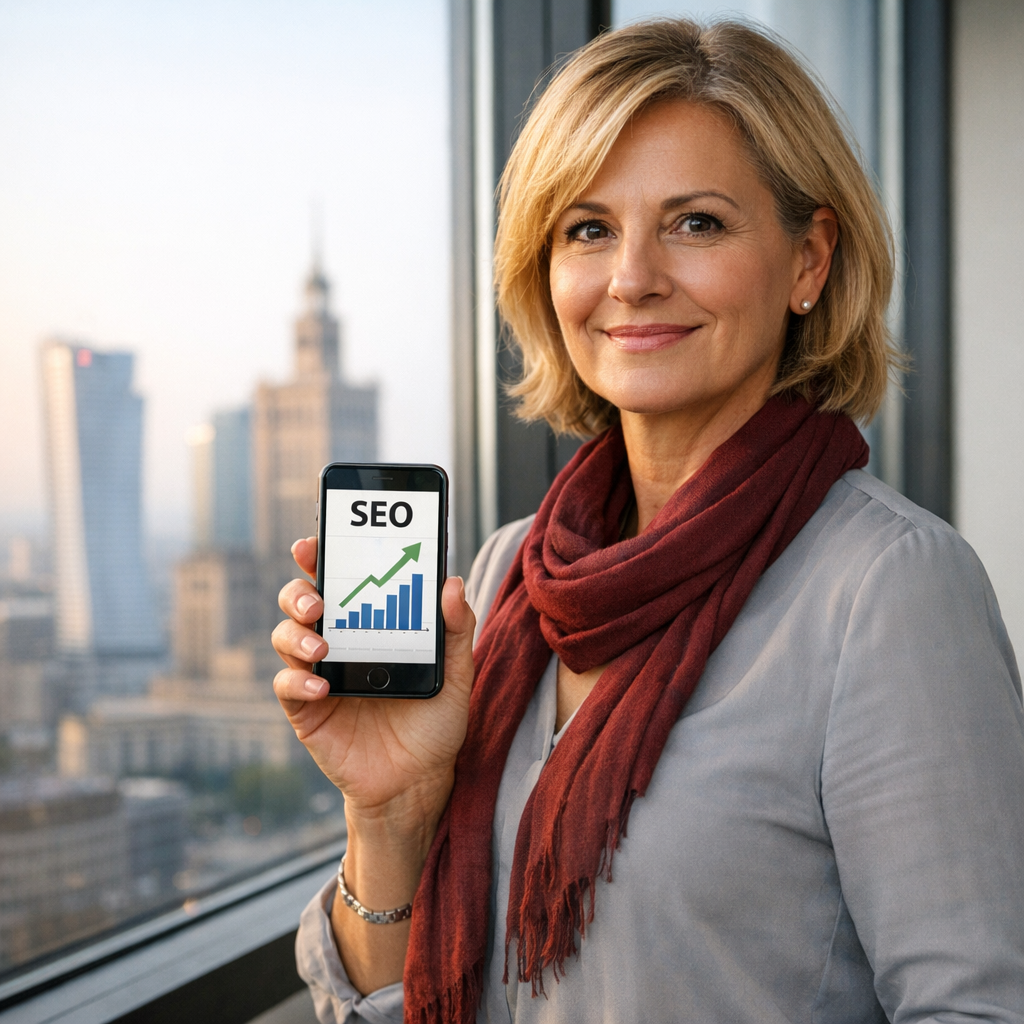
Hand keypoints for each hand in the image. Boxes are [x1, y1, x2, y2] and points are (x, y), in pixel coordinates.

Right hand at [271, 537, 475, 840]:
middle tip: (317, 601)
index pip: (339, 581)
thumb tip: (451, 582)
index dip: (320, 557)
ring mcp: (318, 675)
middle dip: (299, 591)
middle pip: (300, 601)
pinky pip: (288, 686)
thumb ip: (456, 630)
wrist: (419, 782)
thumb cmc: (435, 724)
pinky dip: (298, 682)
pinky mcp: (306, 711)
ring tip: (323, 648)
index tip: (314, 543)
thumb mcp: (456, 675)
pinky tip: (322, 688)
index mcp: (369, 625)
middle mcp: (338, 642)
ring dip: (296, 635)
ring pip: (285, 637)